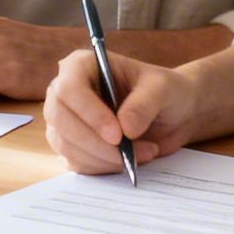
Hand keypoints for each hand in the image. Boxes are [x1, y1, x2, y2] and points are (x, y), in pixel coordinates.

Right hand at [43, 49, 199, 173]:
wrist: (173, 114)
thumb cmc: (164, 91)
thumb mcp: (162, 89)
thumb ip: (144, 104)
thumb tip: (125, 128)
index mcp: (83, 66)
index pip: (69, 88)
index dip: (89, 113)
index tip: (118, 135)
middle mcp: (67, 92)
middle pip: (60, 119)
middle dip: (94, 142)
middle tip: (128, 154)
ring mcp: (66, 121)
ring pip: (66, 145)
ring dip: (104, 158)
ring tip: (143, 153)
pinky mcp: (73, 147)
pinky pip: (77, 163)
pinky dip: (104, 168)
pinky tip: (131, 160)